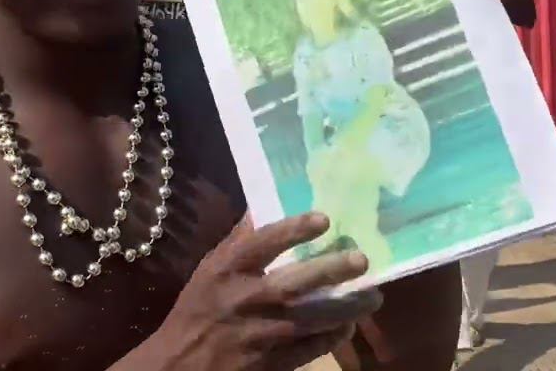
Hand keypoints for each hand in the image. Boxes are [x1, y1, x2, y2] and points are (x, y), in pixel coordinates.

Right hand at [148, 212, 381, 370]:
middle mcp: (247, 299)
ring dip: (347, 308)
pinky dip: (334, 336)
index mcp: (228, 270)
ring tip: (374, 296)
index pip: (263, 243)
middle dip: (331, 271)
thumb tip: (263, 201)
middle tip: (362, 259)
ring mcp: (262, 334)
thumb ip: (239, 240)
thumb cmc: (197, 311)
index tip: (324, 219)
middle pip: (295, 283)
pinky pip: (313, 348)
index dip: (294, 229)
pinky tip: (348, 324)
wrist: (181, 367)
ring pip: (313, 320)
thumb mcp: (209, 270)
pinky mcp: (273, 363)